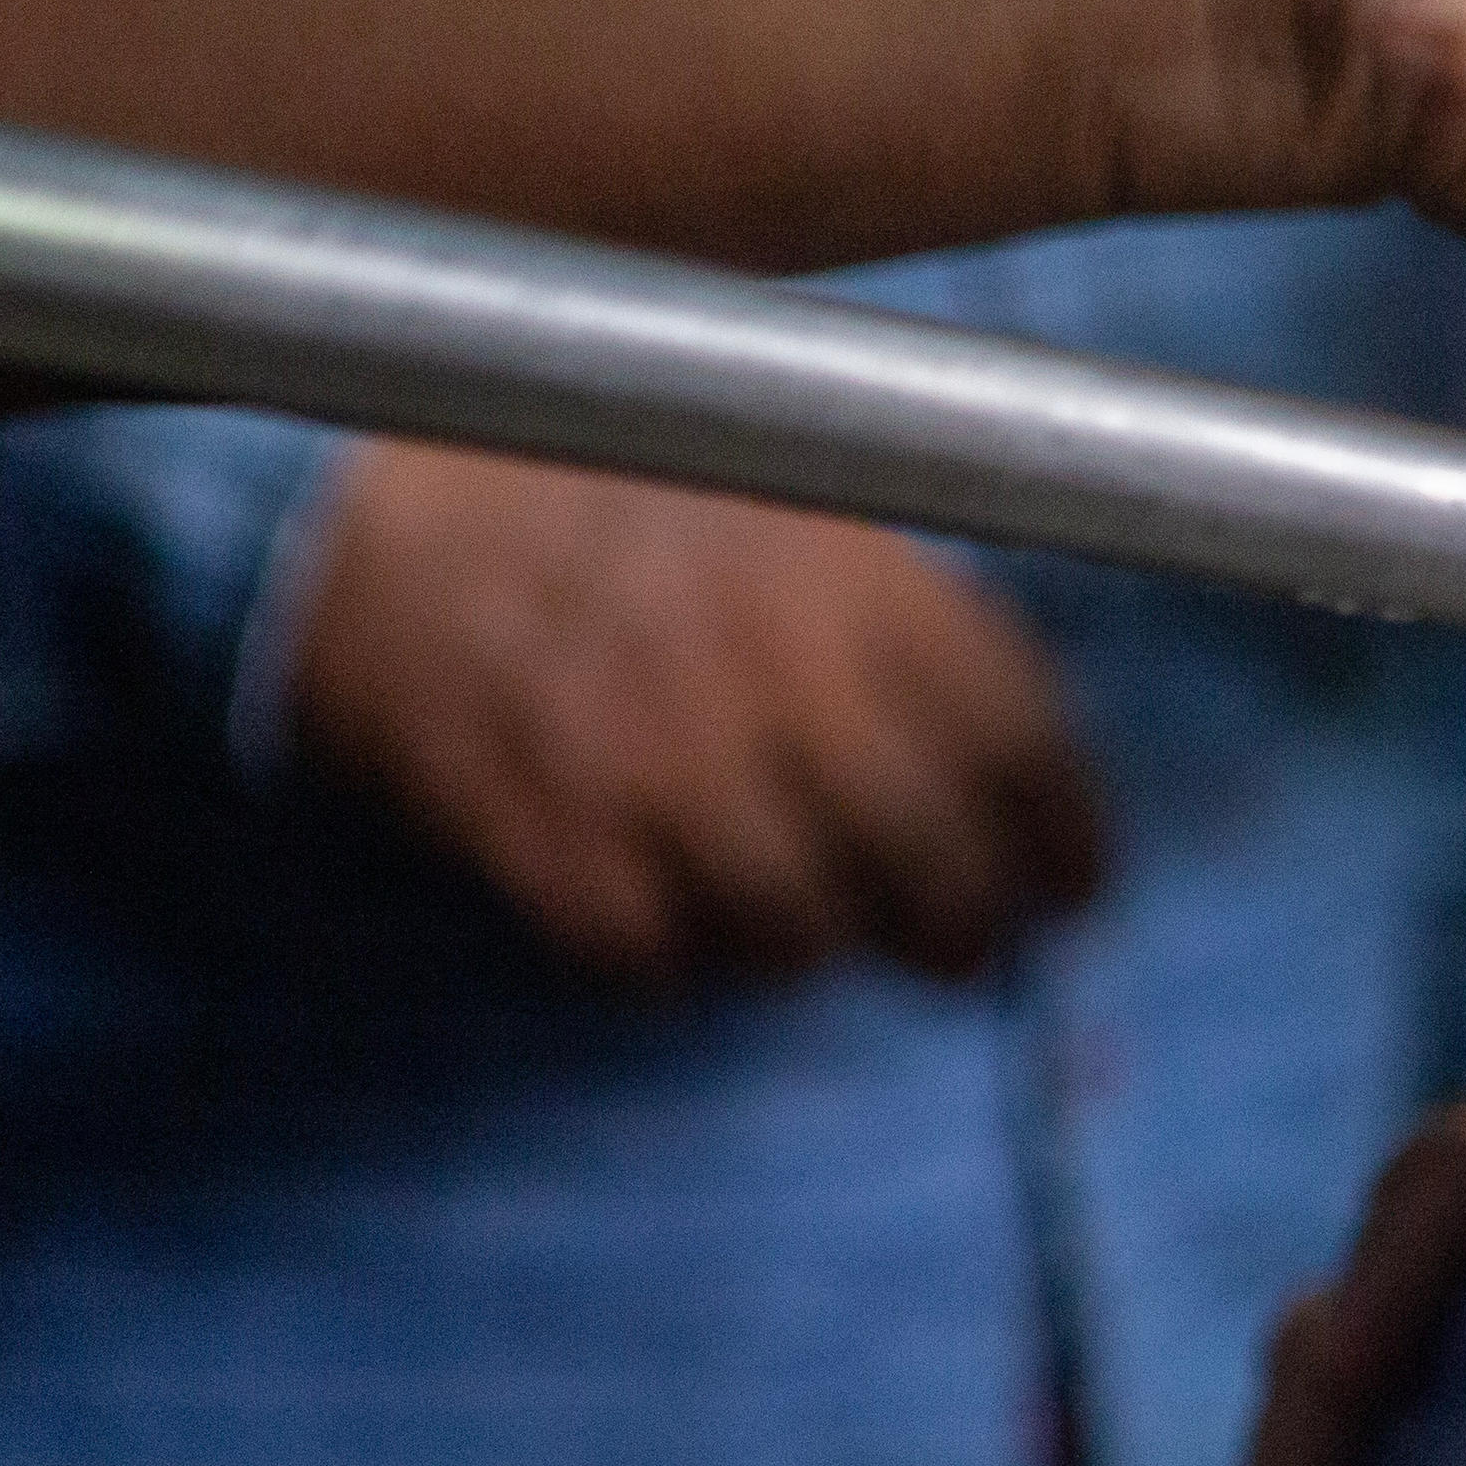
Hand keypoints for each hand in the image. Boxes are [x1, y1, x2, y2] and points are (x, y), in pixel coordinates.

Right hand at [286, 440, 1106, 983]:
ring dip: (814, 938)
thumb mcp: (803, 514)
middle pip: (932, 866)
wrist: (395, 508)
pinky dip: (676, 949)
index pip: (1019, 745)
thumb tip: (1031, 783)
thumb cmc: (632, 516)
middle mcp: (770, 672)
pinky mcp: (544, 833)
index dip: (1065, 838)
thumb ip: (916, 634)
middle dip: (961, 925)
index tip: (1070, 881)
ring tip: (800, 906)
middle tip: (956, 936)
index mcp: (855, 580)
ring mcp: (651, 760)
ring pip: (799, 932)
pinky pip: (656, 956)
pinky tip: (668, 894)